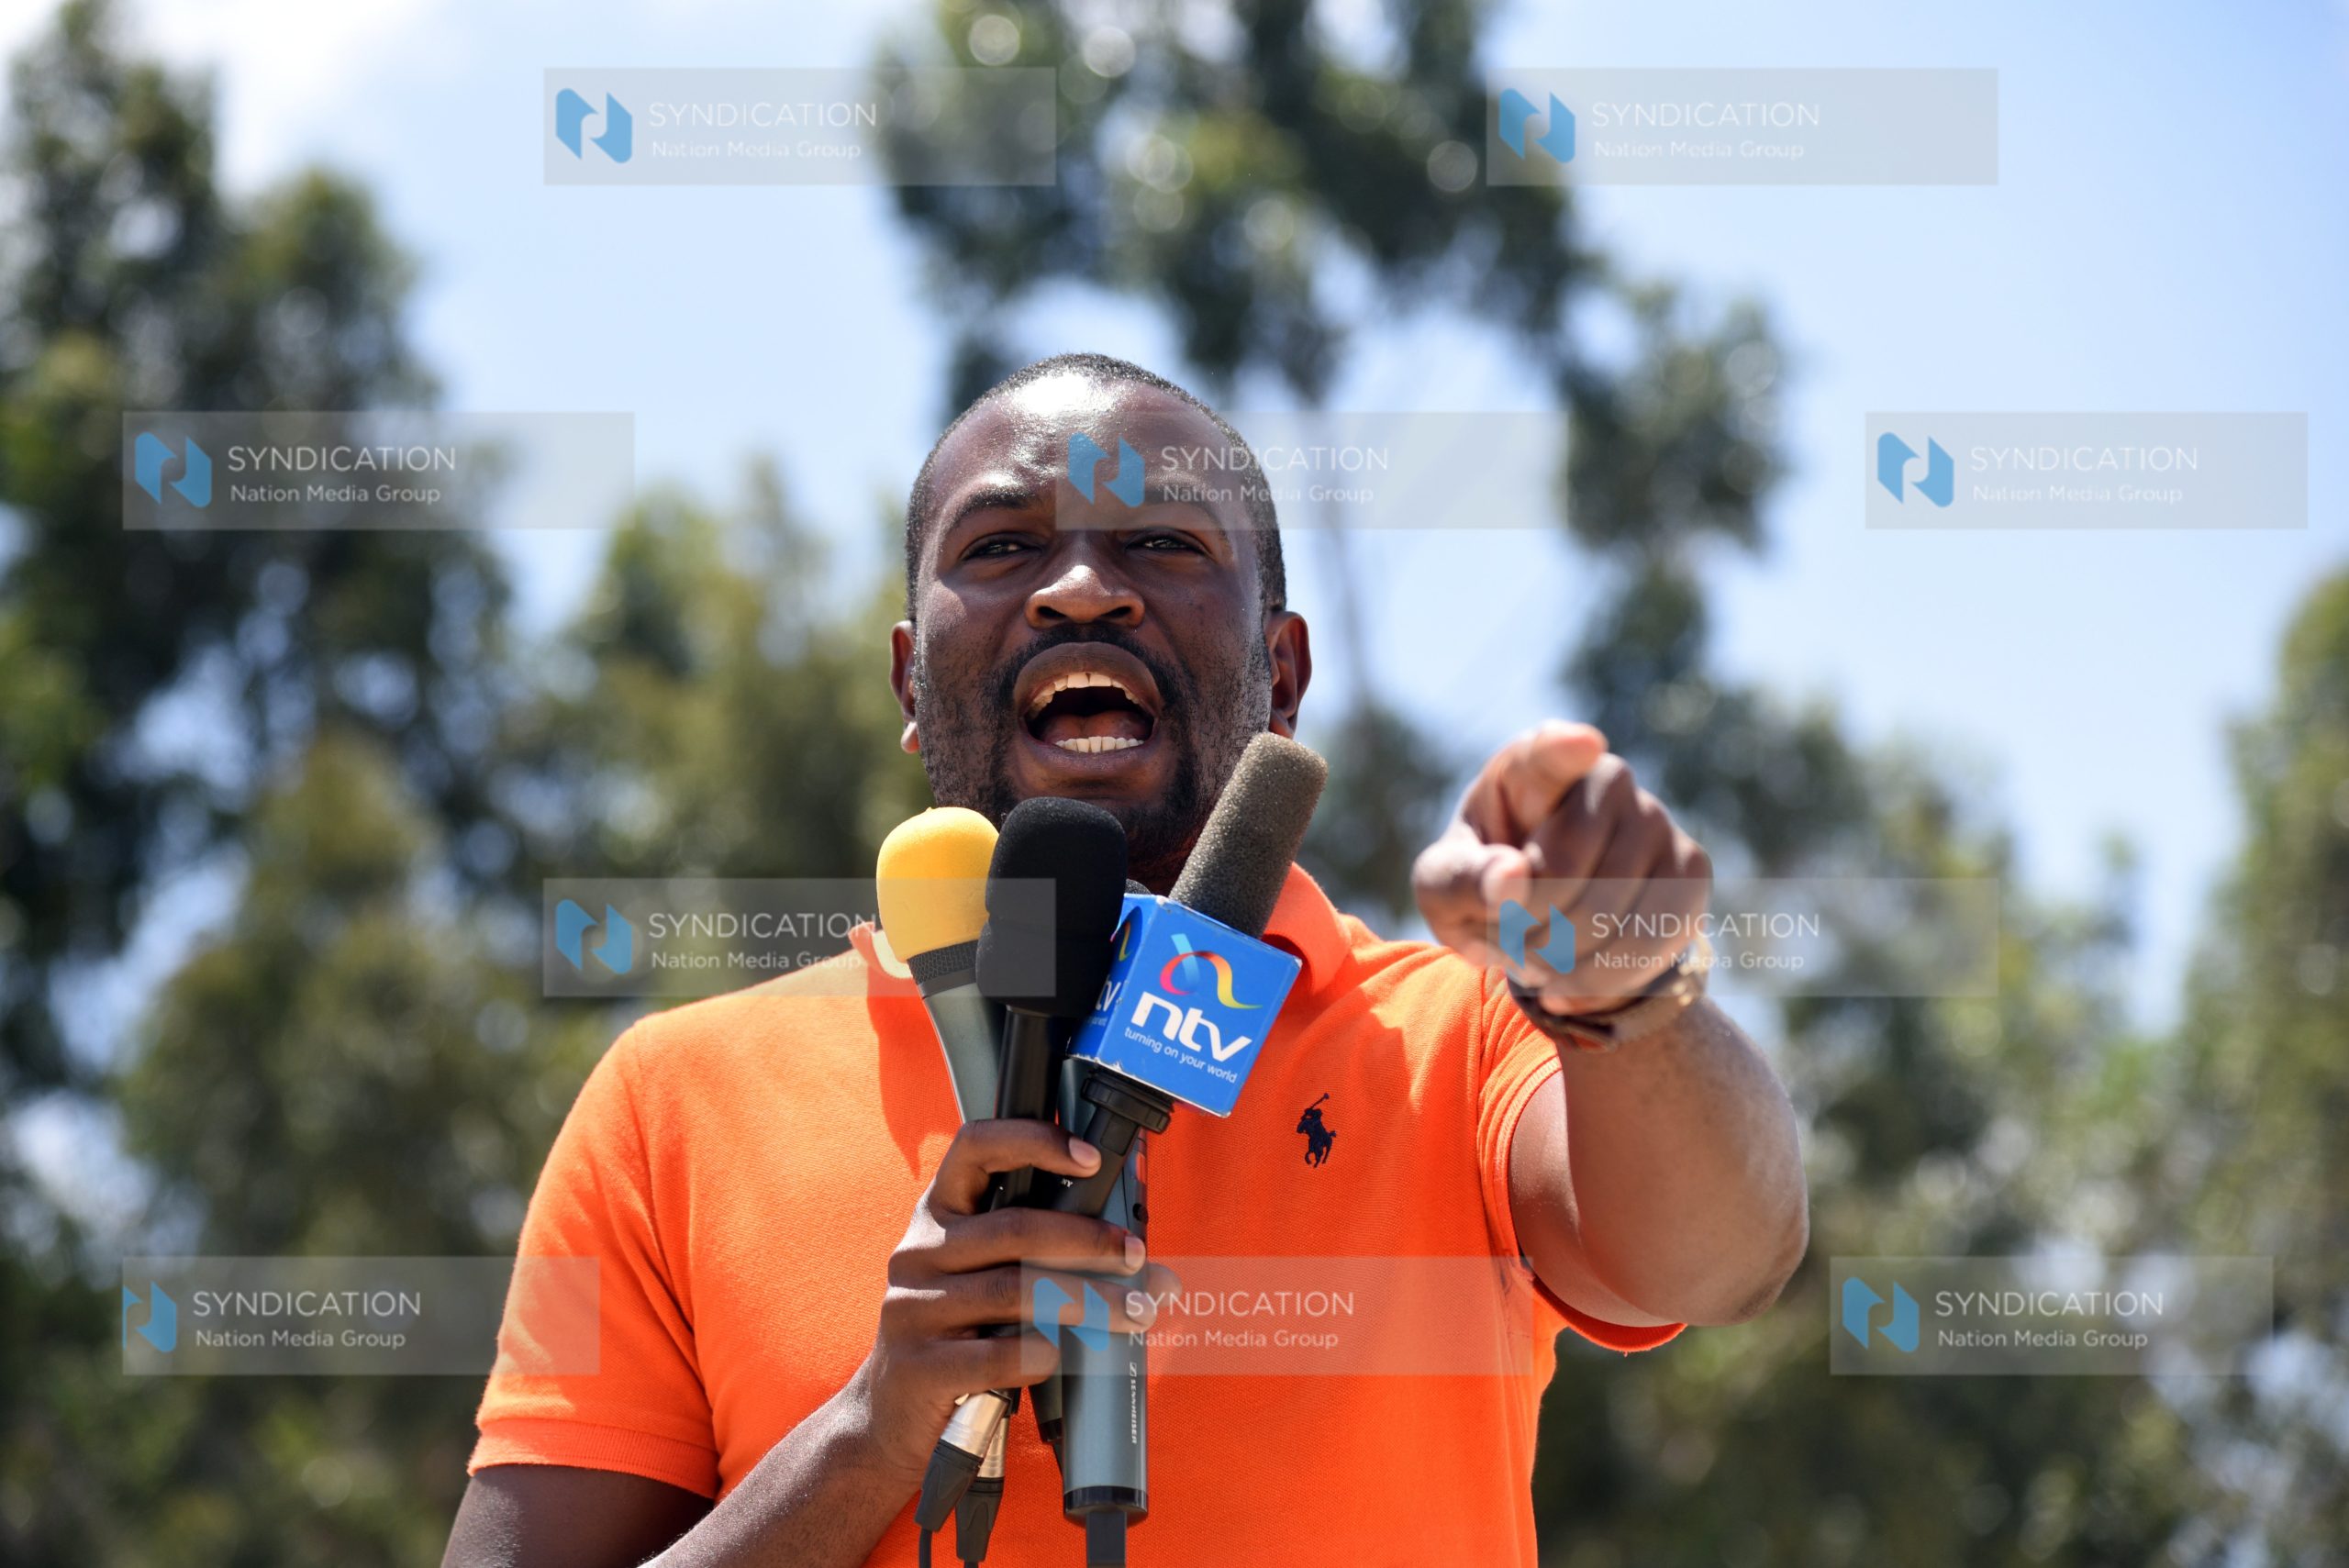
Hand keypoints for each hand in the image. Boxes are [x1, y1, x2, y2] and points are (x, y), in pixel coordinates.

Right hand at [854, 1119, 1172, 1481]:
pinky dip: (1038, 1354)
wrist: (892, 1416)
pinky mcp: (917, 1365)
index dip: (1034, 1141)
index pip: (976, 1147)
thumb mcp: (989, 1280)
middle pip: (1013, 1228)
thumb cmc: (962, 1335)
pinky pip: (994, 1354)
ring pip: (1012, 1291)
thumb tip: (1156, 1274)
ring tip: (1132, 1313)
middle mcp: (919, 1251)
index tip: (1091, 1159)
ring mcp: (912, 1307)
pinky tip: (1059, 1356)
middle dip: (1087, 1240)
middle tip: (1137, 1257)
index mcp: (939, 1214)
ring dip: (1086, 1300)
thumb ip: (1054, 1262)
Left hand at [1413, 720, 1710, 1014]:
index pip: (1552, 751)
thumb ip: (1462, 879)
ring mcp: (1655, 819)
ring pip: (1613, 913)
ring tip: (1534, 963)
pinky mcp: (1690, 870)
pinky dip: (1605, 980)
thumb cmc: (1482, 888)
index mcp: (1531, 768)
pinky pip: (1657, 939)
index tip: (1581, 742)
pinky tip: (1571, 986)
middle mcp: (1605, 779)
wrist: (1543, 923)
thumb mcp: (1442, 887)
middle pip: (1566, 869)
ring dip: (1563, 961)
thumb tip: (1511, 880)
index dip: (1565, 748)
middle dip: (1525, 926)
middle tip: (1507, 941)